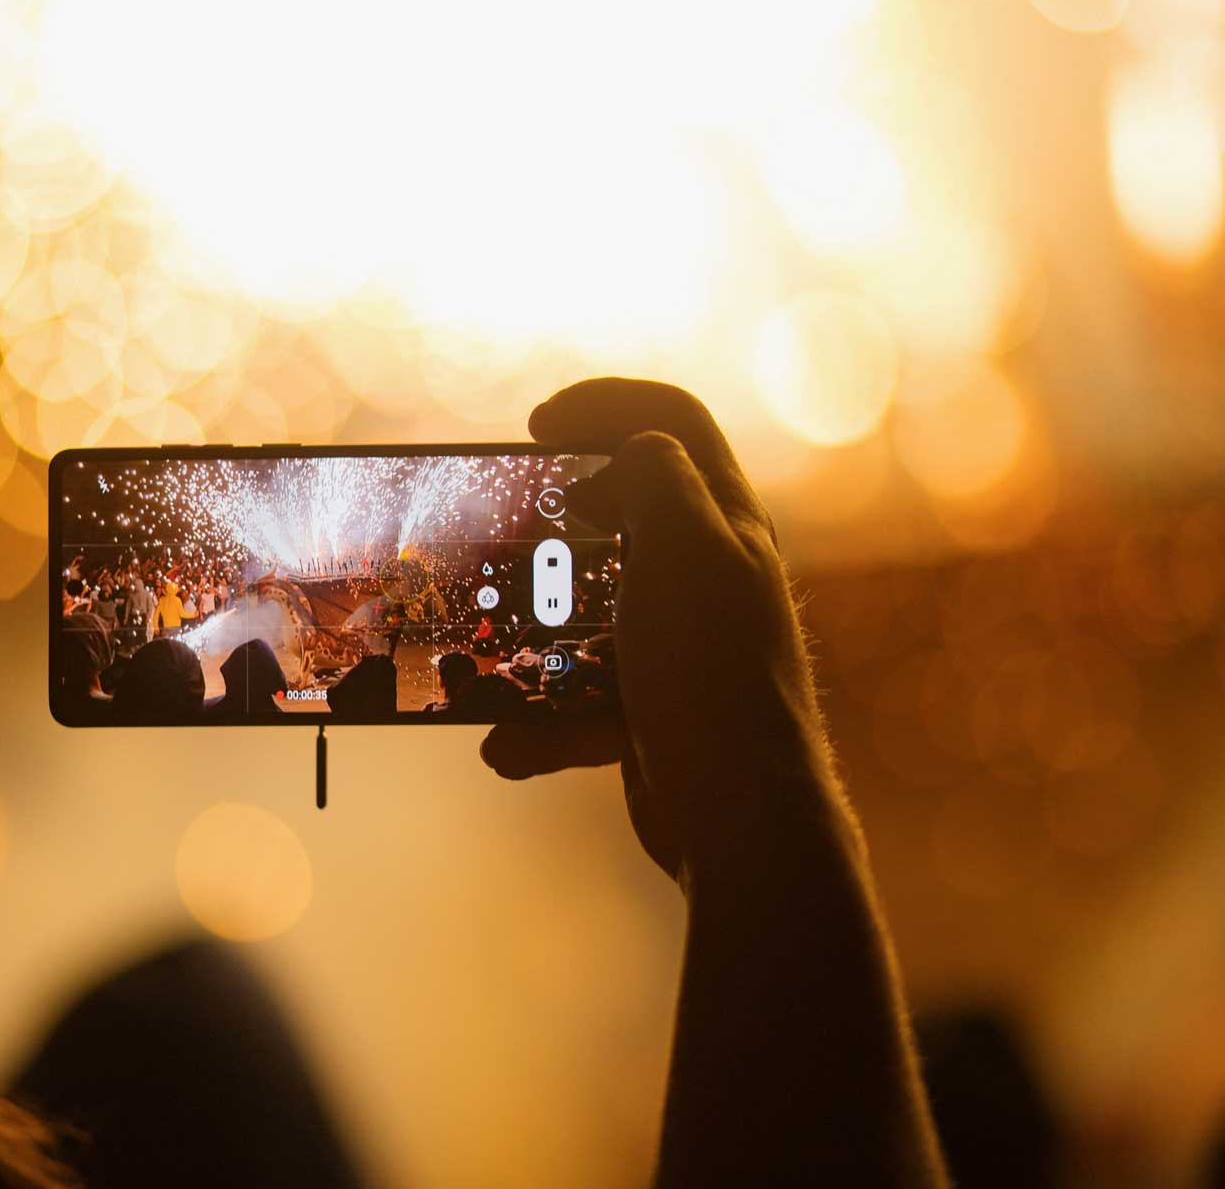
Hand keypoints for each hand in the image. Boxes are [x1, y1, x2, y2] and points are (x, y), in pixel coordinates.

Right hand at [481, 379, 834, 884]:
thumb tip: (636, 450)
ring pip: (584, 614)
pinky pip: (581, 697)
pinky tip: (511, 751)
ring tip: (483, 662)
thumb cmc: (713, 674)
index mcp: (725, 521)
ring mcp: (682, 644)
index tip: (535, 428)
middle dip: (548, 525)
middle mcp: (711, 574)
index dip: (603, 403)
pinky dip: (543, 724)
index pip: (671, 420)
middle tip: (498, 533)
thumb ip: (657, 477)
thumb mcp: (685, 546)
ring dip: (529, 640)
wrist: (741, 821)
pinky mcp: (656, 708)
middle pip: (620, 512)